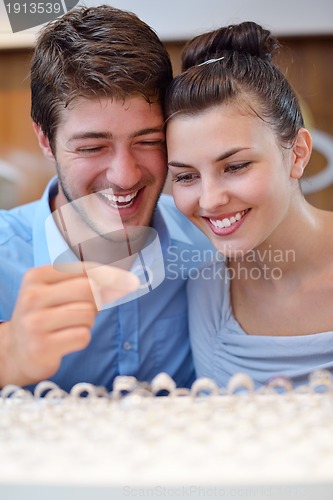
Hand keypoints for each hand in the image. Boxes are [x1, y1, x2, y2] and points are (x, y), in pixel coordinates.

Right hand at [0, 263, 138, 386]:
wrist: (16, 351)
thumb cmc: (46, 317)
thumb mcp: (57, 292)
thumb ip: (88, 283)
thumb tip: (127, 282)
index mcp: (36, 276)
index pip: (83, 269)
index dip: (110, 275)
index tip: (130, 281)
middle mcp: (32, 297)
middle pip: (88, 290)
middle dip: (96, 301)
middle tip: (85, 310)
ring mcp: (35, 323)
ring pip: (87, 314)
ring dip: (87, 322)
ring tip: (69, 326)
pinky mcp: (42, 347)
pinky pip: (82, 336)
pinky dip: (81, 338)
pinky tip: (66, 340)